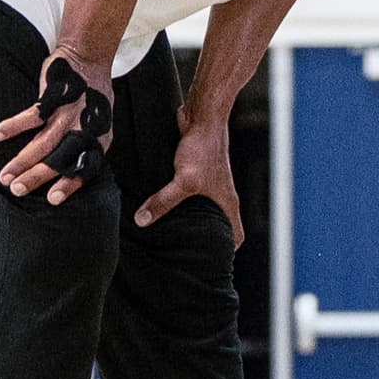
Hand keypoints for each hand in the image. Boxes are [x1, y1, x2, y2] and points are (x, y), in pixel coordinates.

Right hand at [0, 50, 113, 204]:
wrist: (88, 57)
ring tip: (5, 175)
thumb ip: (84, 146)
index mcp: (99, 138)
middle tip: (17, 190)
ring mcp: (70, 113)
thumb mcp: (97, 123)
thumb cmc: (91, 96)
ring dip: (21, 161)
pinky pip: (32, 115)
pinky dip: (14, 126)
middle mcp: (86, 129)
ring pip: (43, 143)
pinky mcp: (55, 96)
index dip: (69, 184)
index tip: (51, 200)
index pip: (86, 168)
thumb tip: (67, 172)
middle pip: (60, 159)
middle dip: (37, 177)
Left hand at [136, 113, 243, 241]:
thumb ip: (163, 201)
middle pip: (217, 223)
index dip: (228, 250)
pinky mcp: (194, 170)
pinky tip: (159, 202)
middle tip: (184, 251)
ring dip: (187, 217)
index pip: (236, 234)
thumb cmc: (205, 148)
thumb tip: (142, 220)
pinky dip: (176, 199)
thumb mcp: (183, 180)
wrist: (203, 116)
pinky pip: (186, 192)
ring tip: (169, 230)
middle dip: (202, 237)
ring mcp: (208, 183)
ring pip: (200, 207)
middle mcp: (220, 194)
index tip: (212, 261)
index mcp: (226, 202)